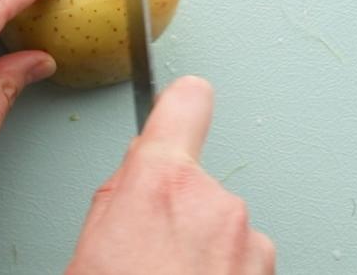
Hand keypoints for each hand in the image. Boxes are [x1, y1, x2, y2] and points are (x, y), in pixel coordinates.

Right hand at [66, 76, 274, 274]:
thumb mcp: (90, 245)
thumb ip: (117, 192)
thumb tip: (134, 169)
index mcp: (161, 183)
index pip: (184, 104)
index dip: (177, 101)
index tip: (177, 99)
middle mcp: (212, 201)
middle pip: (192, 179)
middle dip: (174, 206)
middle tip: (147, 248)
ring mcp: (247, 236)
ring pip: (217, 220)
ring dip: (200, 242)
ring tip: (169, 273)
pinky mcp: (266, 267)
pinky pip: (241, 253)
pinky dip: (223, 267)